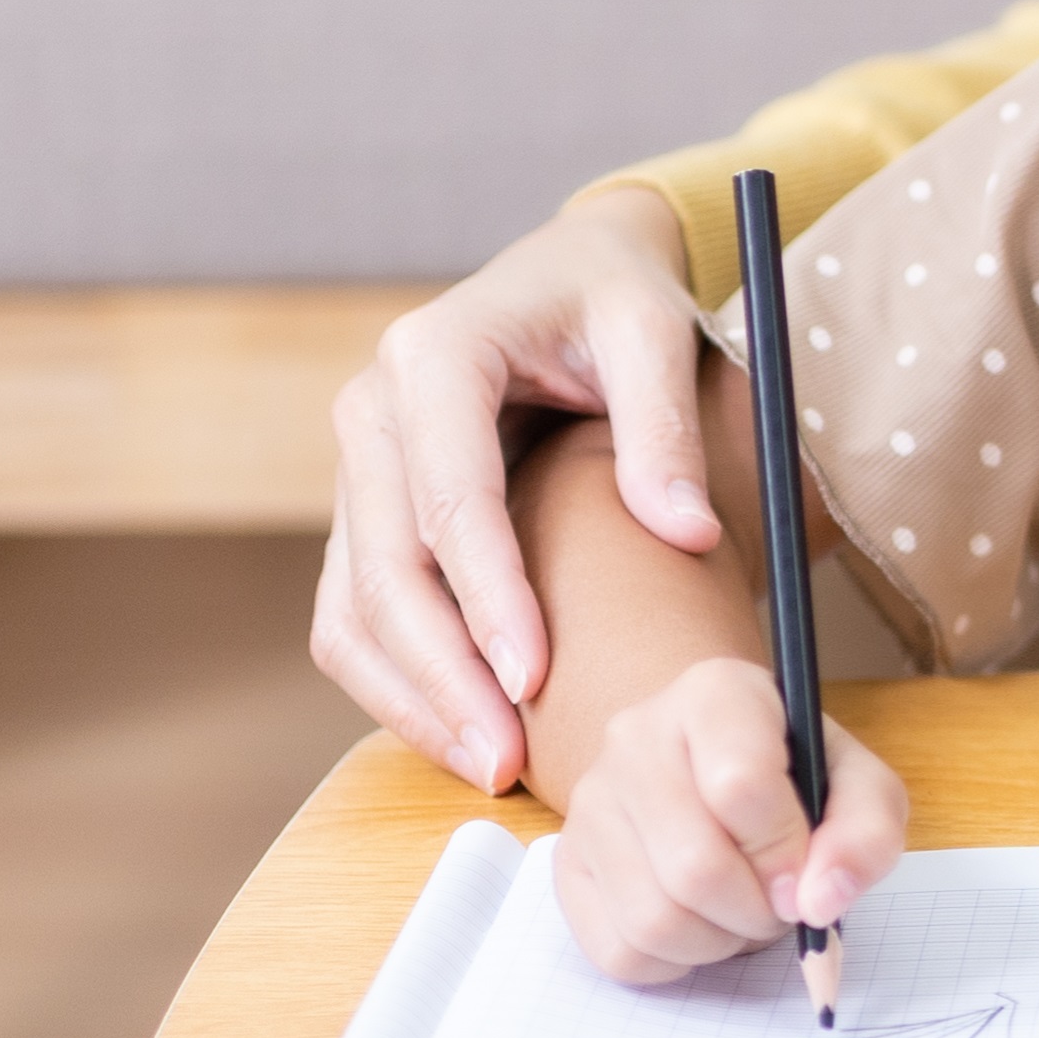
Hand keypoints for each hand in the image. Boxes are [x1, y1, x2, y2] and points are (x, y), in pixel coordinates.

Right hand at [315, 184, 722, 792]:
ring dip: (411, 696)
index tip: (533, 679)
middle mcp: (373, 413)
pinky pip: (355, 614)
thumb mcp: (654, 331)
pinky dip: (396, 682)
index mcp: (435, 356)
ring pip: (353, 607)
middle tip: (506, 759)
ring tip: (487, 765)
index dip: (487, 598)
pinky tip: (459, 732)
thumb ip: (664, 426)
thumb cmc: (614, 295)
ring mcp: (359, 469)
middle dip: (442, 674)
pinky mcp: (366, 515)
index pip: (449, 499)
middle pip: (384, 568)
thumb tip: (684, 534)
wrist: (569, 271)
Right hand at [554, 669, 915, 989]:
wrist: (714, 765)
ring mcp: (590, 802)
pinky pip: (618, 952)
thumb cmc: (792, 775)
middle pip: (695, 868)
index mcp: (715, 694)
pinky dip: (675, 962)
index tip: (806, 873)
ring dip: (720, 942)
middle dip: (757, 911)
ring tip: (743, 911)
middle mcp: (636, 737)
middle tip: (780, 904)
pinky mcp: (569, 864)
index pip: (740, 785)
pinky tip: (701, 924)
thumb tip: (821, 899)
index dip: (785, 851)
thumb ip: (865, 832)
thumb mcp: (856, 784)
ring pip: (654, 921)